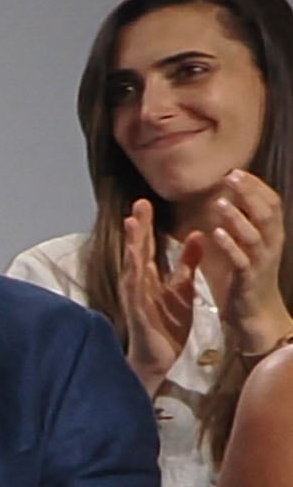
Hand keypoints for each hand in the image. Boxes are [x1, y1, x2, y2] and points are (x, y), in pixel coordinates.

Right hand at [108, 200, 195, 383]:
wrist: (159, 357)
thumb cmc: (167, 324)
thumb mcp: (183, 288)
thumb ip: (188, 263)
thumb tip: (198, 235)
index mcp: (148, 278)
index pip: (145, 246)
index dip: (144, 225)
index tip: (144, 202)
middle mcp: (137, 284)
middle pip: (135, 250)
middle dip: (136, 228)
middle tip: (138, 204)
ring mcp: (135, 297)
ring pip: (132, 266)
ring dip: (131, 246)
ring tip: (131, 225)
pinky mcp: (138, 312)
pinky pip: (136, 291)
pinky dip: (135, 275)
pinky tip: (136, 262)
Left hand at [194, 172, 292, 371]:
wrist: (257, 316)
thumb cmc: (248, 278)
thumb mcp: (250, 246)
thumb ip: (245, 223)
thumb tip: (232, 196)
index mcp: (271, 235)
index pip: (271, 203)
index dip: (256, 186)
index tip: (236, 170)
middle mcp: (271, 245)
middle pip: (266, 213)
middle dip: (249, 194)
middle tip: (231, 176)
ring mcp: (261, 262)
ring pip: (255, 235)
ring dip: (237, 217)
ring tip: (219, 202)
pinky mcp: (249, 280)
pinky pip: (242, 260)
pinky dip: (231, 246)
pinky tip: (216, 234)